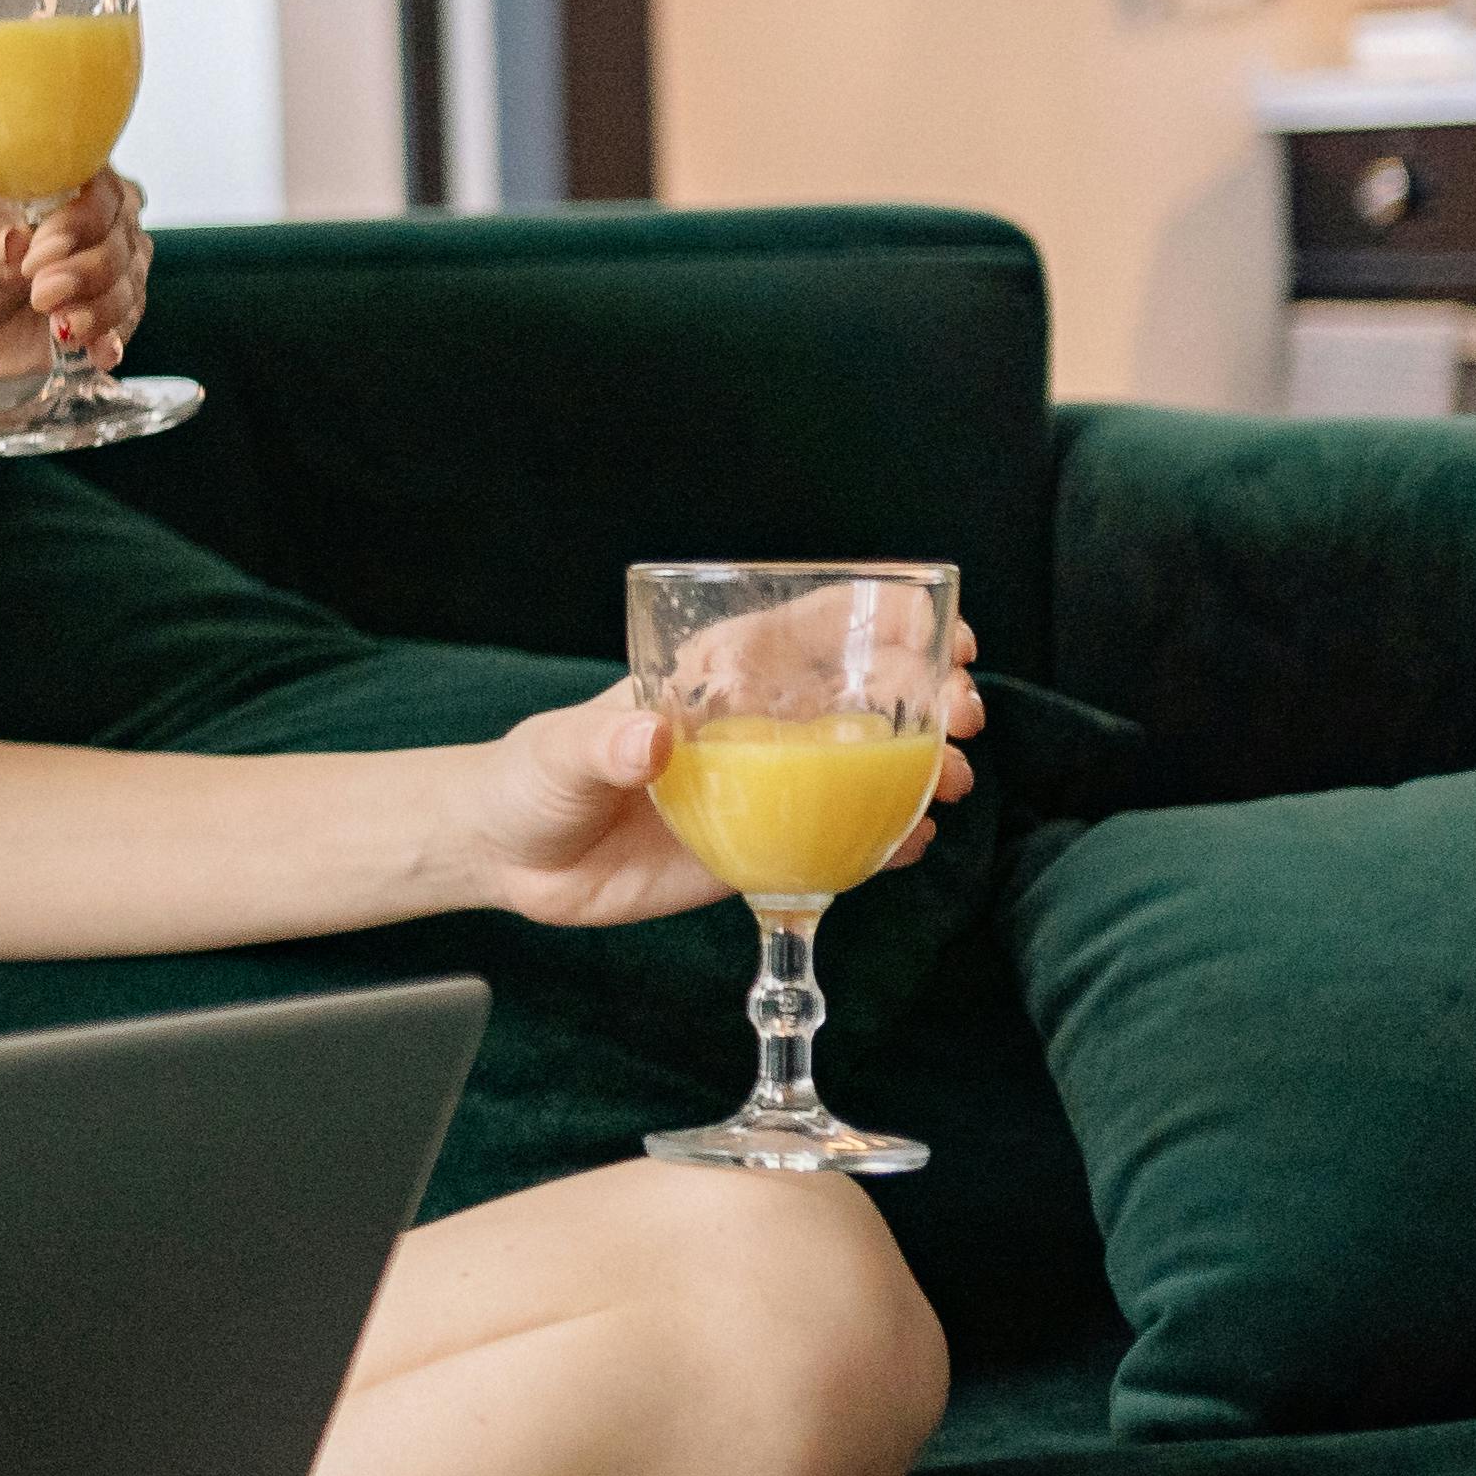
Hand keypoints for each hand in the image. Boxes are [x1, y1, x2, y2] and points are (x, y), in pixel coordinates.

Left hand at [0, 175, 149, 380]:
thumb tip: (17, 239)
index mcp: (70, 186)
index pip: (103, 194)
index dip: (79, 224)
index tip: (37, 254)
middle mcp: (99, 226)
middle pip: (122, 245)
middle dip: (85, 273)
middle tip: (41, 293)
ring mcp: (104, 274)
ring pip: (128, 289)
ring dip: (98, 311)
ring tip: (59, 326)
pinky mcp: (100, 320)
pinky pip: (124, 328)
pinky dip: (111, 341)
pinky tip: (96, 352)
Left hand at [456, 634, 988, 930]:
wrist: (513, 857)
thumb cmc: (531, 778)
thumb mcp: (559, 756)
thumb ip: (602, 747)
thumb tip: (648, 740)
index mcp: (719, 672)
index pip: (817, 623)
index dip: (890, 618)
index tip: (943, 634)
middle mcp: (760, 720)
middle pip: (868, 689)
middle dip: (932, 691)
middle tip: (962, 716)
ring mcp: (771, 783)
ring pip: (874, 762)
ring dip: (929, 763)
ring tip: (956, 781)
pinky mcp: (769, 843)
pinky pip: (847, 836)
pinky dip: (890, 838)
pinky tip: (913, 844)